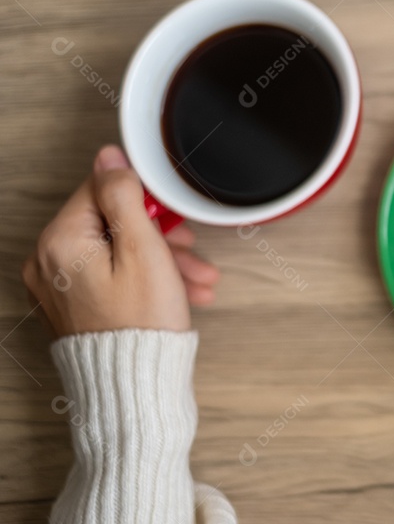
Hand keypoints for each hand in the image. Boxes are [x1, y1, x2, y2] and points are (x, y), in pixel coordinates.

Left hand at [21, 145, 219, 337]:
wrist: (136, 385)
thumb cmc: (142, 324)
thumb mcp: (142, 248)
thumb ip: (124, 196)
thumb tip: (110, 157)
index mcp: (59, 242)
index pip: (100, 189)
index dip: (144, 199)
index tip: (172, 217)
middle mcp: (48, 263)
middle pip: (110, 222)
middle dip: (158, 233)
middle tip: (189, 247)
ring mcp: (58, 286)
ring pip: (115, 250)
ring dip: (160, 258)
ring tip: (196, 277)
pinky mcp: (74, 304)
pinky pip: (111, 274)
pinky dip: (144, 277)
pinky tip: (179, 290)